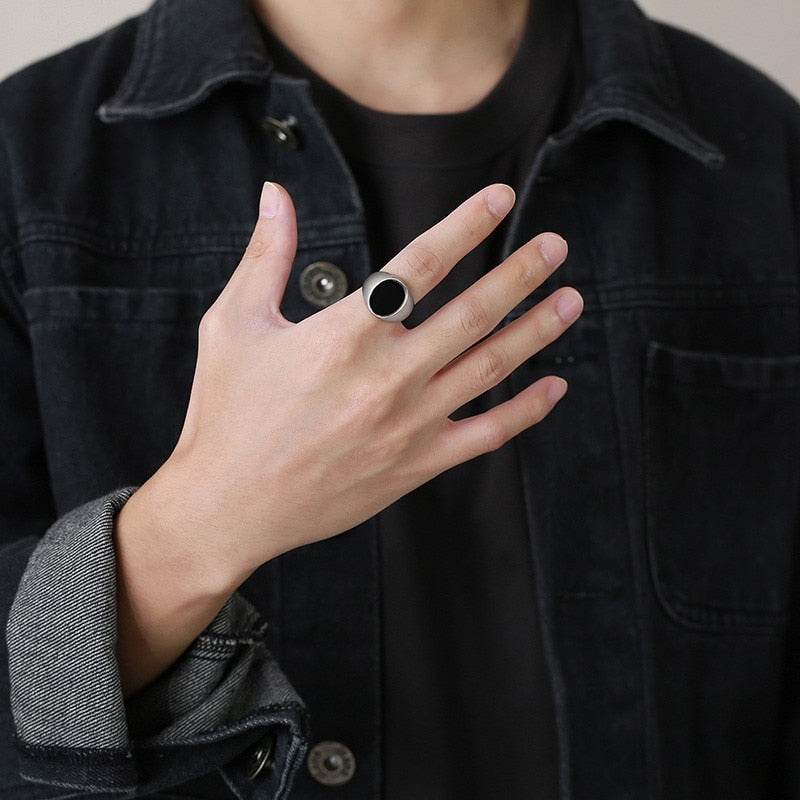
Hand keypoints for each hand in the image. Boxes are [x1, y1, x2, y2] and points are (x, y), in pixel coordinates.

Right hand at [114, 182, 581, 692]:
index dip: (466, 224)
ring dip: (536, 330)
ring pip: (490, 366)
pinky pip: (487, 434)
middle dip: (521, 272)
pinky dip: (526, 411)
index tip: (499, 198)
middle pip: (473, 310)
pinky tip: (553, 388)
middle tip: (554, 246)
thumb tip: (275, 195)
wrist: (230, 506)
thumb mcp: (234, 325)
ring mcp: (410, 422)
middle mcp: (388, 374)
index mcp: (345, 332)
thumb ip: (265, 256)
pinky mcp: (417, 463)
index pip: (421, 263)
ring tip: (570, 301)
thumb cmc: (226, 416)